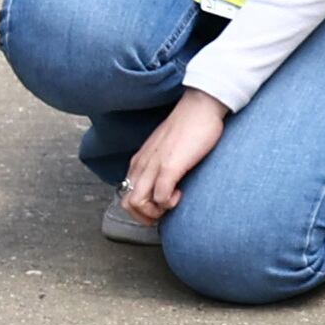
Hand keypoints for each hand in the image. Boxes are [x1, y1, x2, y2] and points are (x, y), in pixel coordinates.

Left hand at [122, 91, 229, 220]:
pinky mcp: (170, 166)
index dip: (141, 210)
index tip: (160, 205)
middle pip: (127, 204)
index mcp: (139, 162)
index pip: (125, 195)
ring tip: (173, 203)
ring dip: (155, 212)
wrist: (198, 108)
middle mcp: (141, 165)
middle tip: (166, 211)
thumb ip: (160, 166)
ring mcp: (153, 165)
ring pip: (137, 203)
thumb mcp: (166, 151)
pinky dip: (168, 203)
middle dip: (145, 216)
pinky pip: (159, 196)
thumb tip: (164, 187)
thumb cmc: (187, 130)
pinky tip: (180, 194)